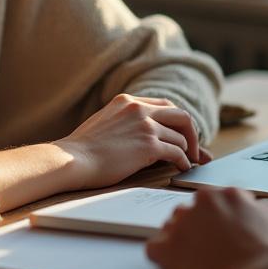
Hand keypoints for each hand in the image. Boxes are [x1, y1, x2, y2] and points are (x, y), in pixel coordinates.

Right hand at [55, 94, 208, 188]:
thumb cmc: (83, 149)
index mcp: (127, 101)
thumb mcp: (104, 122)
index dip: (177, 121)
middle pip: (180, 115)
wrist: (72, 159)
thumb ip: (124, 121)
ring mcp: (145, 125)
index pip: (164, 105)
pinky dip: (184, 161)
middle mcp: (138, 108)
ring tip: (189, 161)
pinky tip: (183, 168)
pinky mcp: (148, 145)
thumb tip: (143, 134)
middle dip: (192, 133)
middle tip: (195, 148)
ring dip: (188, 150)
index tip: (182, 134)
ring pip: (181, 135)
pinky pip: (177, 152)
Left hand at [147, 187, 267, 268]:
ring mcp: (182, 223)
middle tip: (209, 250)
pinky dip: (163, 258)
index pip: (212, 203)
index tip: (220, 235)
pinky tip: (177, 267)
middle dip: (197, 229)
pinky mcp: (167, 247)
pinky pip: (154, 248)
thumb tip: (248, 211)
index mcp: (225, 194)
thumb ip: (252, 209)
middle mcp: (201, 202)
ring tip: (196, 261)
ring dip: (180, 241)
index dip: (217, 222)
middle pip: (189, 212)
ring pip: (171, 228)